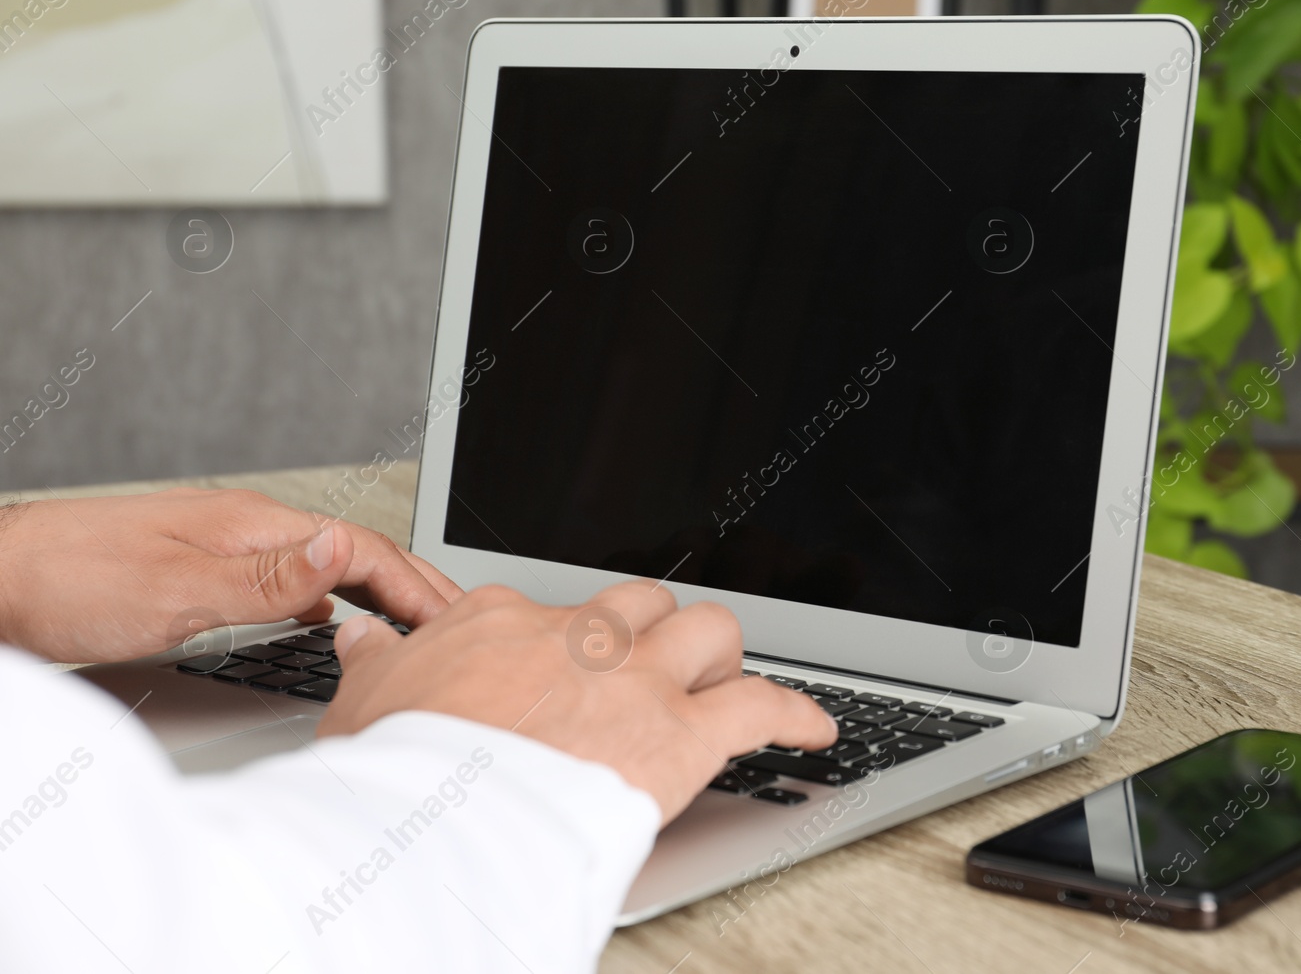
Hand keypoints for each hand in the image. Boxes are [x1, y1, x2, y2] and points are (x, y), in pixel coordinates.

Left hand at [0, 488, 460, 662]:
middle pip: (356, 553)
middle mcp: (248, 530)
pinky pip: (295, 582)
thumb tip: (345, 555)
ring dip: (382, 591)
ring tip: (418, 621)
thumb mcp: (175, 591)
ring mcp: (229, 548)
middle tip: (461, 619)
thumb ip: (266, 580)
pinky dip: (336, 600)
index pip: (364, 551)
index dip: (417, 588)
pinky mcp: (207, 572)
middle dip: (415, 584)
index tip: (457, 621)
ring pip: (329, 566)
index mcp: (254, 527)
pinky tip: (337, 619)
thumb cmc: (69, 583)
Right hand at [320, 581, 837, 820]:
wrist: (436, 817)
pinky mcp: (680, 735)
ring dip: (720, 655)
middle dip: (653, 629)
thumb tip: (364, 639)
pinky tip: (815, 728)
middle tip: (655, 661)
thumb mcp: (364, 703)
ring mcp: (634, 680)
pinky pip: (761, 707)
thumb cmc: (397, 771)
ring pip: (707, 631)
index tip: (560, 660)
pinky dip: (794, 715)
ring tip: (725, 679)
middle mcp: (579, 636)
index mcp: (504, 623)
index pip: (545, 608)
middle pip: (640, 604)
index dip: (561, 638)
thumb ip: (376, 665)